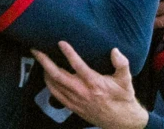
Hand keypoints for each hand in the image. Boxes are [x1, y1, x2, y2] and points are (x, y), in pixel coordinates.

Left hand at [32, 42, 148, 128]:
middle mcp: (82, 92)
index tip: (60, 42)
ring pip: (54, 85)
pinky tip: (46, 75)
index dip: (69, 53)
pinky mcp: (73, 107)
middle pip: (58, 75)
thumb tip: (115, 50)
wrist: (121, 121)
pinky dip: (48, 84)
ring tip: (39, 58)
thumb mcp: (126, 80)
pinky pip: (56, 95)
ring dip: (44, 71)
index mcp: (94, 83)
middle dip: (45, 62)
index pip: (78, 66)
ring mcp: (76, 100)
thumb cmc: (123, 97)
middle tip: (36, 49)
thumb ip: (122, 64)